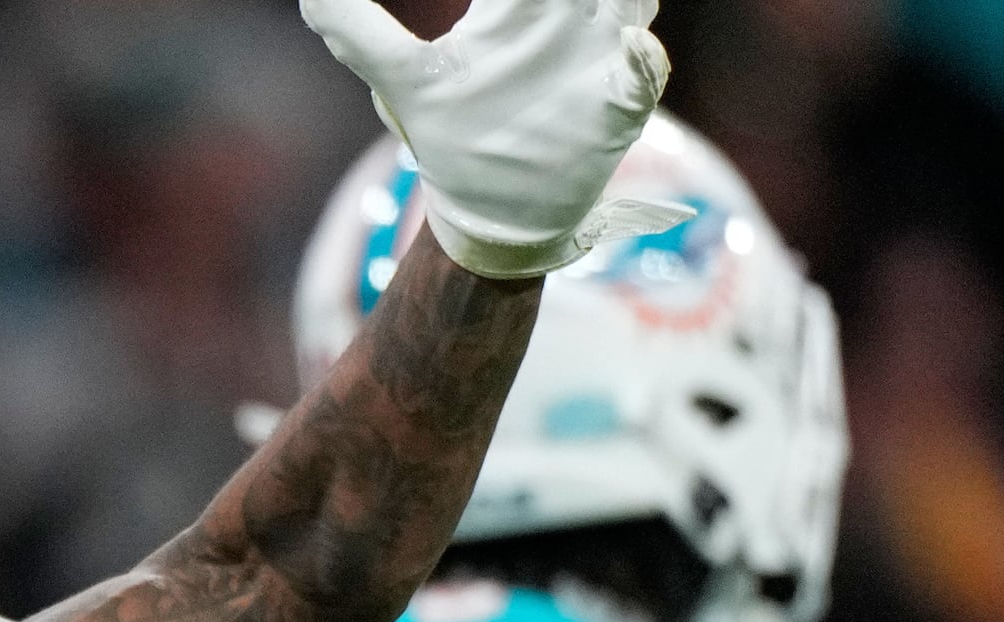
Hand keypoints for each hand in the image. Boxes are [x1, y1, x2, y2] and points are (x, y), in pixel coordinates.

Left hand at [301, 0, 679, 278]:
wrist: (492, 217)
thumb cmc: (450, 140)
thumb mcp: (402, 85)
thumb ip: (358, 35)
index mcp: (512, 6)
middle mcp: (562, 20)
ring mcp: (598, 56)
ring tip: (609, 10)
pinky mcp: (620, 103)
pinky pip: (645, 69)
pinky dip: (642, 58)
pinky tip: (629, 49)